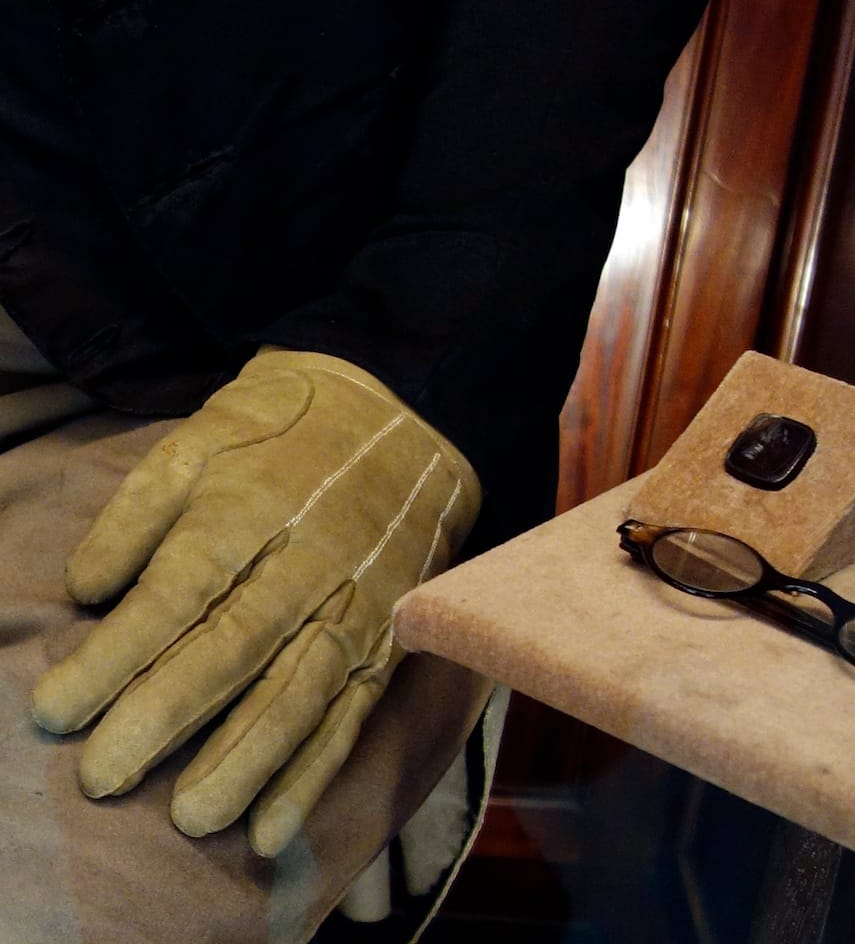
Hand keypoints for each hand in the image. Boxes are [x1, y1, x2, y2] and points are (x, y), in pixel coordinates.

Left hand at [32, 349, 480, 855]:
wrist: (411, 418)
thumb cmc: (286, 431)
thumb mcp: (202, 437)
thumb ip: (140, 510)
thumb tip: (86, 590)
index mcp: (253, 507)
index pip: (178, 592)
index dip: (116, 656)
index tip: (54, 712)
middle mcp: (309, 562)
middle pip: (235, 647)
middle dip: (167, 715)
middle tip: (103, 776)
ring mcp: (358, 603)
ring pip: (300, 691)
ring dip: (247, 759)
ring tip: (193, 818)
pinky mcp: (387, 639)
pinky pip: (352, 713)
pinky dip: (314, 772)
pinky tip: (273, 825)